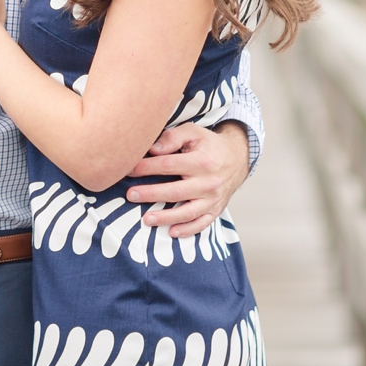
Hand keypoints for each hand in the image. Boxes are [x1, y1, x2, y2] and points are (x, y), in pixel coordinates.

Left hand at [125, 121, 249, 237]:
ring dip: (165, 217)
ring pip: (187, 212)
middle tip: (130, 195)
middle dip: (150, 194)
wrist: (236, 158)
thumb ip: (172, 137)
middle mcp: (208, 182)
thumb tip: (152, 149)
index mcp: (201, 161)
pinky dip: (188, 230)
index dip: (146, 168)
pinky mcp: (216, 210)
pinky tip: (172, 232)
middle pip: (175, 191)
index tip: (128, 169)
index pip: (168, 165)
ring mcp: (213, 199)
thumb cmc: (208, 144)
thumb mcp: (193, 132)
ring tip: (145, 219)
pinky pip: (202, 224)